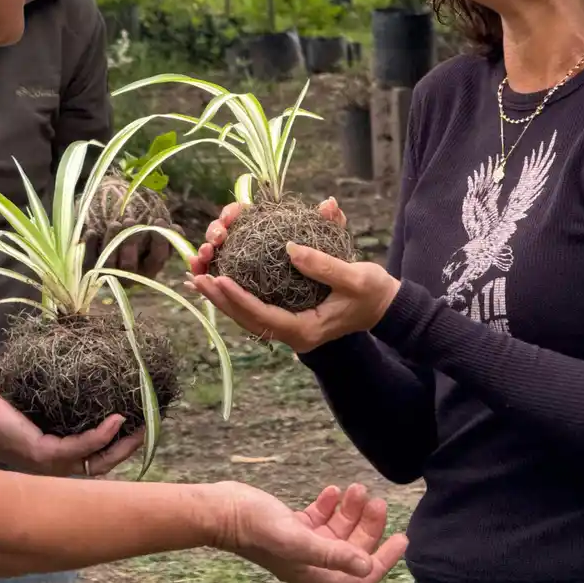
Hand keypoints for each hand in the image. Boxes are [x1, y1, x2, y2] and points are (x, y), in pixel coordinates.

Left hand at [0, 389, 142, 476]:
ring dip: (122, 444)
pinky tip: (116, 420)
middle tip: (149, 426)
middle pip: (104, 465)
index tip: (141, 424)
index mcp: (59, 458)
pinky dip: (101, 436)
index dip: (121, 446)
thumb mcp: (43, 406)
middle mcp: (57, 467)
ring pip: (97, 462)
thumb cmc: (3, 408)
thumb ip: (64, 403)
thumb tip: (85, 373)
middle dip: (129, 448)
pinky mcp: (43, 454)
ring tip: (140, 424)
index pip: (98, 459)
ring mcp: (51, 464)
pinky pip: (80, 449)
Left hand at [85, 220, 173, 278]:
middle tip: (130, 221)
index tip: (159, 219)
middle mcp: (129, 277)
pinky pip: (89, 260)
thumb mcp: (152, 239)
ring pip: (110, 262)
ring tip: (115, 223)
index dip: (160, 240)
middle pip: (130, 264)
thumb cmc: (137, 241)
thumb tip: (177, 230)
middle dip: (131, 241)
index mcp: (148, 270)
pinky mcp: (89, 269)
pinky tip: (92, 231)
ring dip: (112, 241)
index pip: (157, 259)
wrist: (108, 244)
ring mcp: (108, 274)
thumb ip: (165, 236)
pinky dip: (90, 245)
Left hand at [188, 198, 400, 353]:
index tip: (220, 279)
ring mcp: (290, 327)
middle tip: (196, 279)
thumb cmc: (373, 293)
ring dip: (223, 298)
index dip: (239, 299)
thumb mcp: (354, 277)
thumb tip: (290, 248)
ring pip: (248, 315)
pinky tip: (220, 280)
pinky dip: (237, 295)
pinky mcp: (290, 315)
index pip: (264, 316)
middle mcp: (293, 334)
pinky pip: (256, 307)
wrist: (387, 306)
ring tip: (198, 280)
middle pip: (247, 319)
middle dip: (220, 299)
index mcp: (305, 331)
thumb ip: (323, 265)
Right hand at [215, 480, 406, 582]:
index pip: (359, 578)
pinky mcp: (292, 525)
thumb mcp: (297, 539)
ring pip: (339, 531)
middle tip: (376, 500)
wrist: (223, 510)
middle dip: (368, 527)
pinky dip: (331, 505)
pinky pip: (321, 518)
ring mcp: (302, 543)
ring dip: (351, 511)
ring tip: (356, 489)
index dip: (384, 562)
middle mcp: (311, 562)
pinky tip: (333, 490)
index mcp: (314, 574)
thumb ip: (332, 554)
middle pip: (352, 551)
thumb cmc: (255, 526)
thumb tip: (367, 567)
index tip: (401, 539)